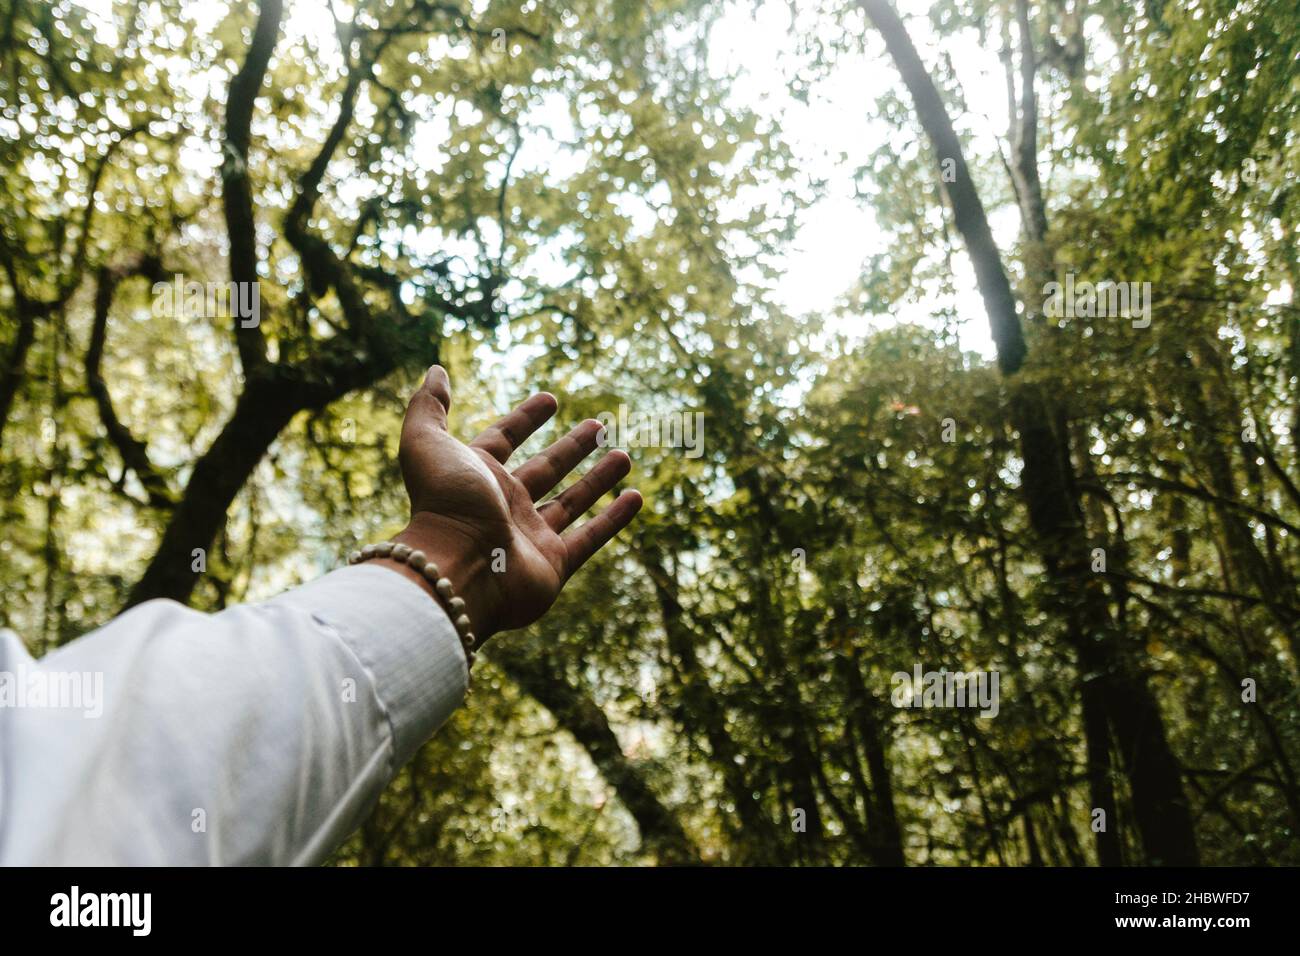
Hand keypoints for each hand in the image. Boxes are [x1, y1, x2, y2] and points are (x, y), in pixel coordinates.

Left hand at [374, 365, 641, 642]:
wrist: (458, 569)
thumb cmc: (444, 504)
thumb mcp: (426, 443)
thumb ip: (429, 406)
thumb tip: (436, 370)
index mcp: (476, 476)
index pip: (504, 440)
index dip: (525, 419)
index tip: (550, 399)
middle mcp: (504, 505)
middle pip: (545, 470)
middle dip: (571, 448)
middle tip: (599, 424)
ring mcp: (530, 536)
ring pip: (572, 501)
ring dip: (598, 479)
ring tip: (624, 456)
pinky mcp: (553, 565)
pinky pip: (590, 537)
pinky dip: (614, 519)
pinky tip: (636, 497)